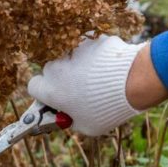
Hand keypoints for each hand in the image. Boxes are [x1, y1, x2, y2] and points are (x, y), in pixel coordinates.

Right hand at [28, 35, 167, 135]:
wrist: (133, 80)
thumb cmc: (109, 109)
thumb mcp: (88, 126)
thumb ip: (71, 120)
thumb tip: (67, 115)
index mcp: (51, 90)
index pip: (33, 87)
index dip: (44, 93)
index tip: (56, 97)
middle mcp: (56, 67)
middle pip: (51, 70)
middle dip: (62, 77)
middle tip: (80, 89)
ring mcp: (73, 51)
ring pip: (70, 57)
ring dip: (79, 65)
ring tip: (100, 77)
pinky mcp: (90, 39)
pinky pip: (89, 47)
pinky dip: (96, 54)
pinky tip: (110, 66)